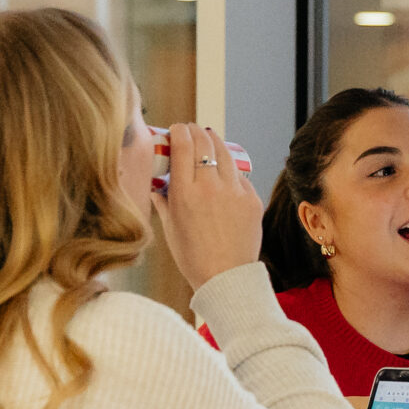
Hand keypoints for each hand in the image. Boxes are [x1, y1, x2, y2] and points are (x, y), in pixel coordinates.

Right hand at [155, 124, 264, 289]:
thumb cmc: (194, 258)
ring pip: (224, 152)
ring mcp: (235, 191)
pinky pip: (240, 176)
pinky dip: (230, 170)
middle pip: (204, 142)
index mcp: (185, 193)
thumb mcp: (170, 228)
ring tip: (208, 140)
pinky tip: (224, 174)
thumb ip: (163, 202)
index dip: (178, 130)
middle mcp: (211, 187)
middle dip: (195, 130)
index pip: (182, 145)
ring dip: (214, 141)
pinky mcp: (252, 199)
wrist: (227, 278)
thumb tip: (156, 185)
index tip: (176, 129)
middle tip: (191, 131)